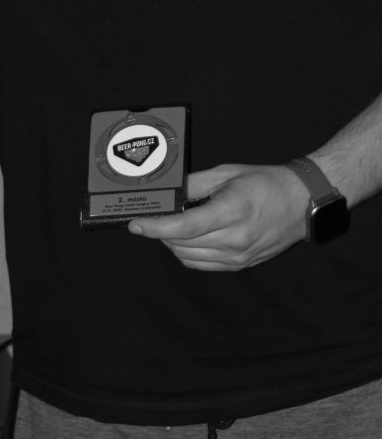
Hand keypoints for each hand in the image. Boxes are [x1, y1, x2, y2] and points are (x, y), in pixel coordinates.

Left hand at [127, 162, 308, 270]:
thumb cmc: (266, 183)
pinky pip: (202, 265)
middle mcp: (235, 239)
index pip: (184, 228)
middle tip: (152, 217)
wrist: (302, 203)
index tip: (136, 224)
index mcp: (232, 211)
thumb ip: (194, 184)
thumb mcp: (228, 174)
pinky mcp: (241, 265)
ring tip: (170, 226)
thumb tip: (166, 192)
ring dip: (171, 243)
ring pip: (188, 257)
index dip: (155, 227)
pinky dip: (186, 253)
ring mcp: (238, 256)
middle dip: (159, 232)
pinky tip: (185, 239)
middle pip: (181, 244)